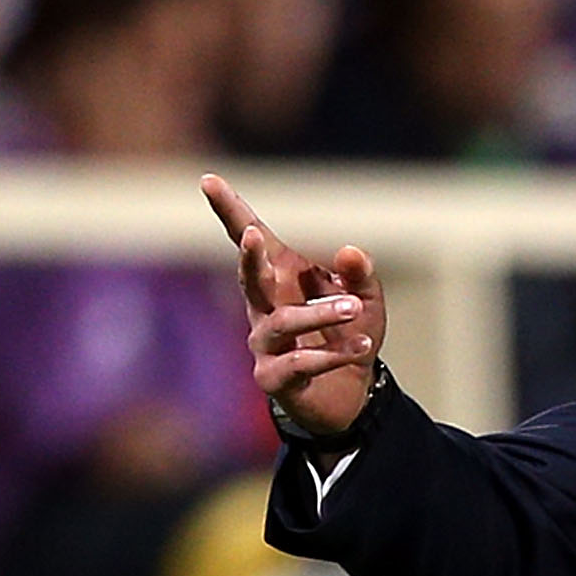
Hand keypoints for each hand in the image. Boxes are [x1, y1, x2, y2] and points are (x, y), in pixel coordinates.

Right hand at [203, 173, 385, 436]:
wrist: (352, 395)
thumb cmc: (350, 335)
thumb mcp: (366, 301)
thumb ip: (360, 275)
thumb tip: (350, 251)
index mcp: (281, 279)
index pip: (251, 239)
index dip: (230, 211)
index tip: (209, 180)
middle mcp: (264, 308)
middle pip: (248, 279)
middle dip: (249, 258)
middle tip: (255, 237)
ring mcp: (265, 344)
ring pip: (282, 322)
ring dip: (319, 313)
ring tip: (353, 306)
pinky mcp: (274, 378)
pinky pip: (300, 363)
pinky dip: (333, 353)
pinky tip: (362, 345)